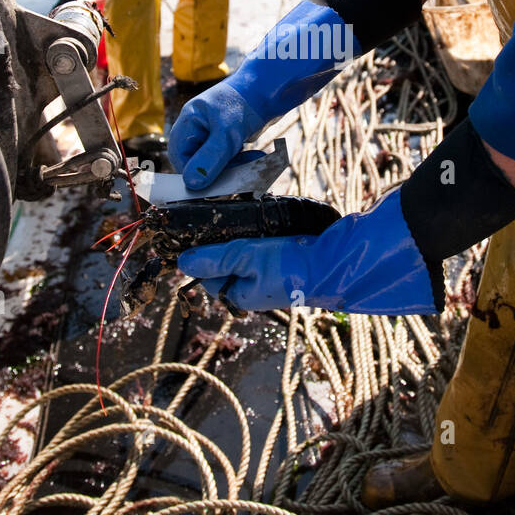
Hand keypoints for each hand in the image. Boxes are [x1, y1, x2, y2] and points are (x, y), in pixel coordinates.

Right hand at [168, 0, 359, 190]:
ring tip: (253, 160)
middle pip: (197, 163)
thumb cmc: (246, 102)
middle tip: (240, 172)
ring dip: (234, 167)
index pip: (180, 158)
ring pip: (215, 164)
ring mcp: (213, 133)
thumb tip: (192, 184)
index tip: (216, 181)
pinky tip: (256, 156)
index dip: (195, 172)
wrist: (274, 86)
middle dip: (218, 171)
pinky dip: (242, 162)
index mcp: (188, 122)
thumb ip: (210, 159)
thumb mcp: (227, 133)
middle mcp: (197, 128)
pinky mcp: (229, 138)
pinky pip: (229, 160)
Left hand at [177, 187, 438, 314]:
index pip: (208, 275)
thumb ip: (214, 259)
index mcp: (240, 295)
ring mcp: (270, 278)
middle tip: (222, 220)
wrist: (333, 261)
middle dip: (222, 243)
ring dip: (241, 237)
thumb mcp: (244, 258)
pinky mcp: (284, 264)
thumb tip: (182, 262)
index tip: (198, 230)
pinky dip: (258, 236)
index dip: (202, 253)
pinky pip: (262, 250)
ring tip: (242, 219)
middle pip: (226, 264)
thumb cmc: (288, 264)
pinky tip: (261, 223)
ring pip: (244, 255)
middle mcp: (254, 290)